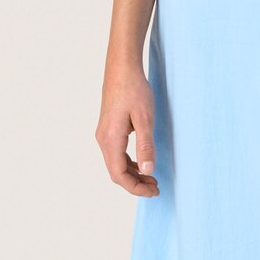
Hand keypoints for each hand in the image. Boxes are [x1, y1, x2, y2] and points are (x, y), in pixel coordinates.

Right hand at [95, 64, 159, 196]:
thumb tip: (148, 170)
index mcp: (110, 140)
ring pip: (116, 164)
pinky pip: (116, 153)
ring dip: (132, 174)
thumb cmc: (134, 90)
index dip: (136, 188)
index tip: (153, 191)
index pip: (119, 175)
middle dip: (135, 183)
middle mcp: (103, 139)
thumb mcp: (144, 118)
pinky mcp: (108, 128)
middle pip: (116, 172)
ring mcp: (104, 134)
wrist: (122, 68)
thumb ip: (146, 145)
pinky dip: (129, 162)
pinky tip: (142, 161)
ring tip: (152, 178)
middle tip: (156, 187)